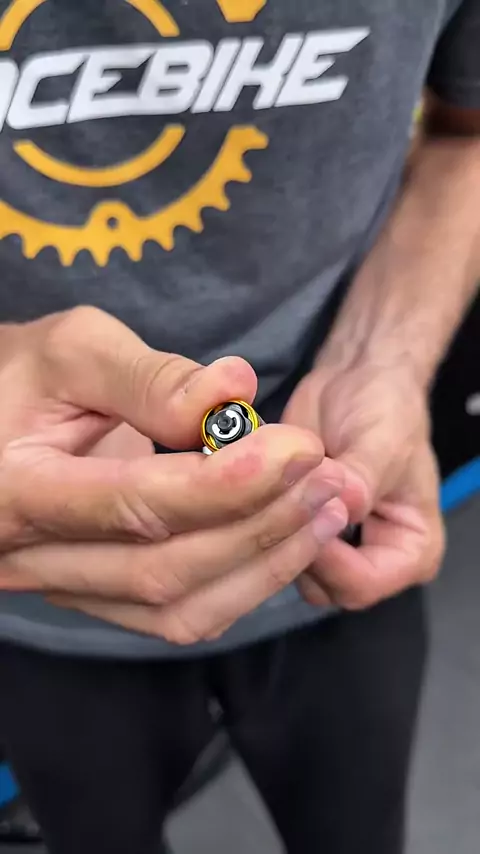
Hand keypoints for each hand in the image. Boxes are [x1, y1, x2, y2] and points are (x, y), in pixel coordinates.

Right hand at [0, 307, 346, 642]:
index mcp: (15, 490)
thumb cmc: (21, 377)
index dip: (224, 484)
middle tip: (327, 481)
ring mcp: (61, 587)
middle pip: (162, 569)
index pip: (133, 504)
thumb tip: (236, 391)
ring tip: (325, 513)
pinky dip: (239, 587)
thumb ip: (151, 377)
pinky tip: (286, 543)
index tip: (298, 449)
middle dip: (260, 526)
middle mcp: (32, 557)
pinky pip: (172, 616)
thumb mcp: (71, 349)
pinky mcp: (91, 596)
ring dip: (263, 565)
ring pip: (174, 608)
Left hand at [282, 362, 444, 608]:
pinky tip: (255, 489)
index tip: (303, 510)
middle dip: (295, 544)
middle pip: (323, 587)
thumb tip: (341, 504)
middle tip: (278, 497)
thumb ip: (363, 478)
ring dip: (273, 532)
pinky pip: (270, 545)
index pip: (361, 585)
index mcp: (412, 552)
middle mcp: (372, 560)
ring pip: (289, 569)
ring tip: (268, 488)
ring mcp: (332, 548)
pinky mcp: (297, 529)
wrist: (355, 377)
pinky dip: (258, 520)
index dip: (327, 557)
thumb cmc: (383, 408)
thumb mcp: (382, 439)